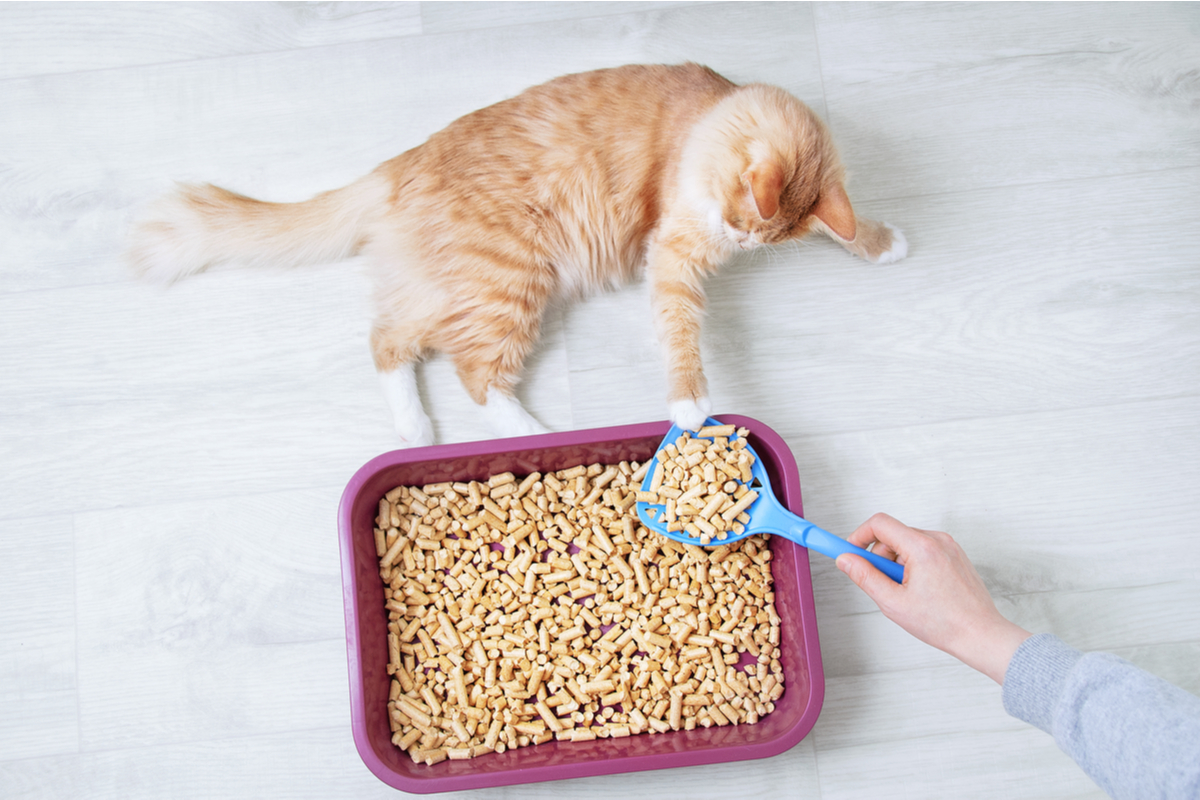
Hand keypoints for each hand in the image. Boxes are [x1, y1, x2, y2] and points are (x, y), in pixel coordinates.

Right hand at [836, 513, 1030, 683]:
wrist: (981, 634)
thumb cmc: (945, 623)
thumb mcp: (893, 603)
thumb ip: (865, 577)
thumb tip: (846, 560)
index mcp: (922, 548)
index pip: (879, 523)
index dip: (858, 536)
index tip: (848, 550)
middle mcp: (937, 540)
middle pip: (893, 534)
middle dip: (879, 556)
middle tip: (880, 583)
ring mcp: (949, 546)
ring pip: (907, 543)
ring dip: (896, 563)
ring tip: (906, 592)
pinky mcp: (954, 554)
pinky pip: (923, 550)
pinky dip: (913, 565)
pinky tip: (920, 590)